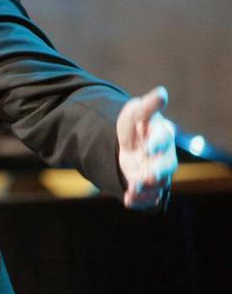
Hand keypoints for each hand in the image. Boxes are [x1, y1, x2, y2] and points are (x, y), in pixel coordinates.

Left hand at [116, 86, 176, 210]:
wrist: (127, 143)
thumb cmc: (135, 125)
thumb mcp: (135, 112)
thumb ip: (147, 106)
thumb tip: (161, 93)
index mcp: (162, 135)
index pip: (163, 139)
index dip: (156, 143)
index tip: (147, 147)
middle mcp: (163, 156)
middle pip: (166, 166)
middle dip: (158, 172)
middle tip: (148, 176)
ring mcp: (157, 172)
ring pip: (158, 184)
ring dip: (147, 189)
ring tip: (133, 189)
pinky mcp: (148, 187)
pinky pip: (149, 197)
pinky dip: (140, 201)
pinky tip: (128, 200)